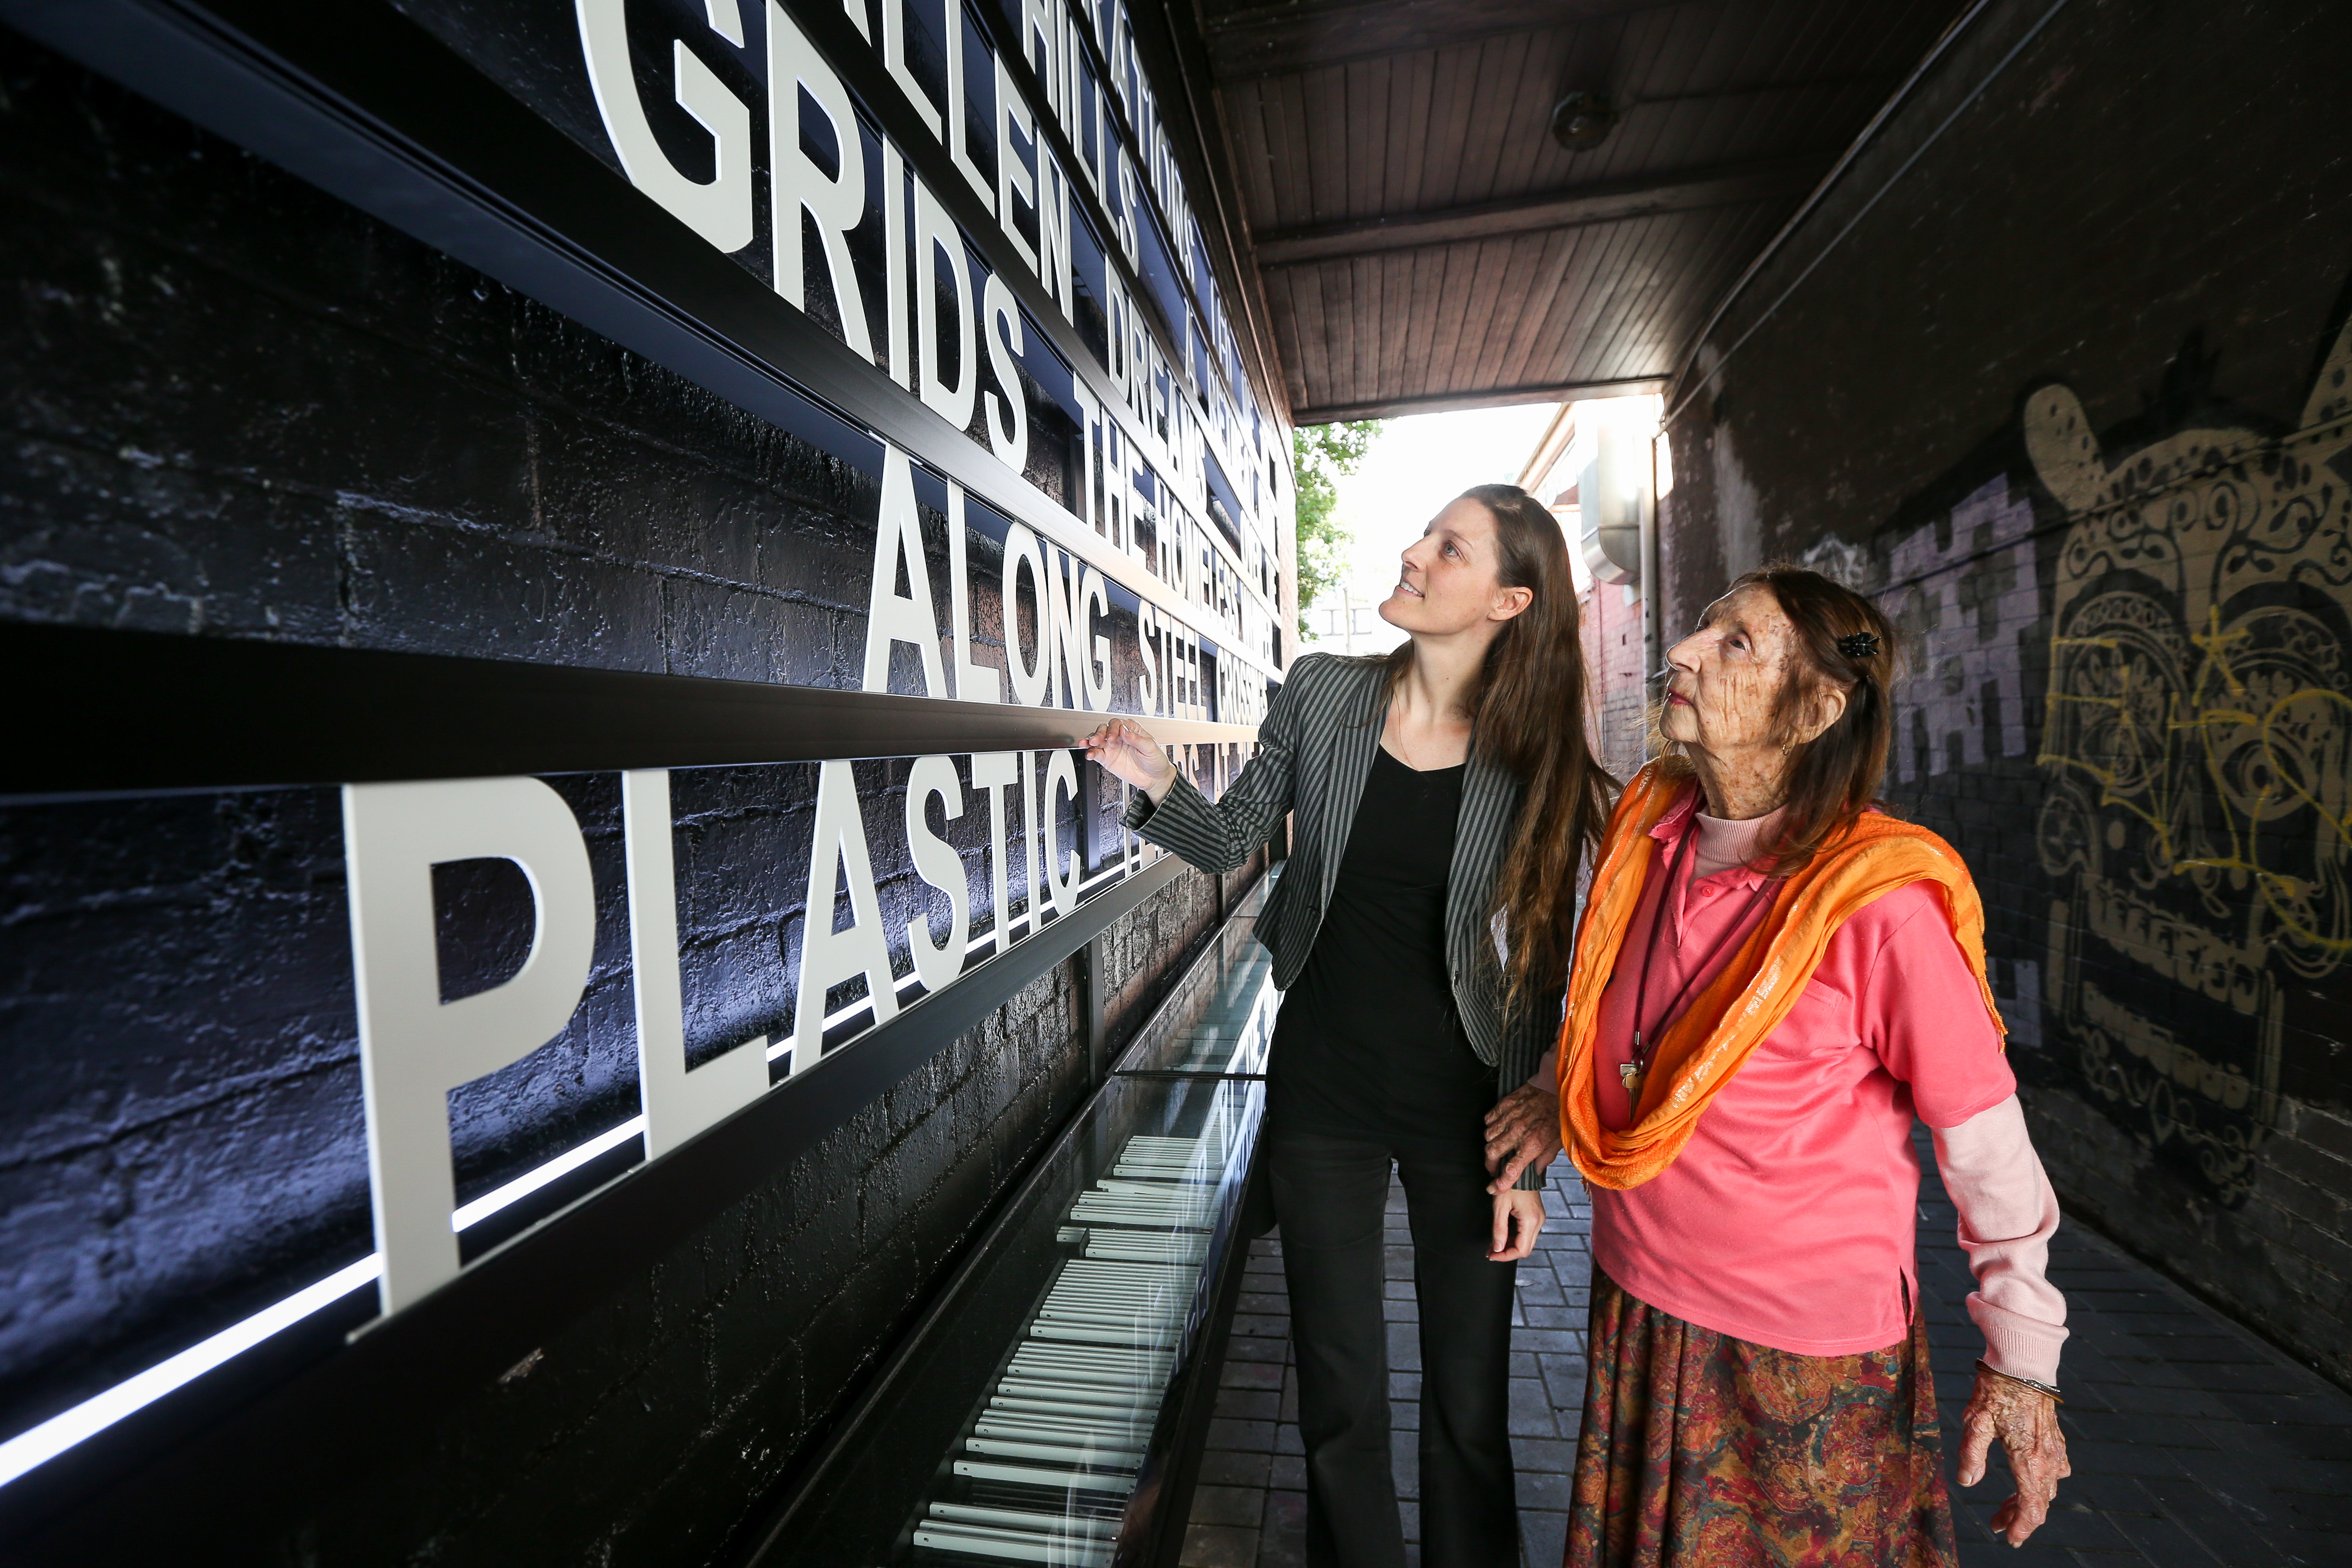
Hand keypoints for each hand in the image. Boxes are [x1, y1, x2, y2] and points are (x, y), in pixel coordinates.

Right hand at [1084, 718, 1176, 800]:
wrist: (1154, 778)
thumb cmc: (1155, 760)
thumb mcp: (1150, 748)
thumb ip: (1136, 739)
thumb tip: (1124, 730)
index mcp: (1131, 730)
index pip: (1117, 724)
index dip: (1113, 729)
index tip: (1113, 737)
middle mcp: (1119, 736)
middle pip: (1104, 729)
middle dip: (1098, 734)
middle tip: (1097, 740)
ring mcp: (1112, 747)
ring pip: (1097, 740)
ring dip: (1089, 741)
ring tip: (1086, 744)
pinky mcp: (1107, 758)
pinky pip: (1096, 753)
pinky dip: (1091, 753)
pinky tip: (1089, 754)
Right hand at [1483, 1083, 1562, 1194]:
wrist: (1559, 1087)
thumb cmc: (1561, 1115)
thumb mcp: (1559, 1142)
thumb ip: (1545, 1158)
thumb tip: (1536, 1171)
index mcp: (1532, 1144)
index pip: (1512, 1169)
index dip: (1501, 1182)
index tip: (1495, 1188)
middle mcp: (1517, 1132)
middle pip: (1492, 1153)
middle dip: (1490, 1164)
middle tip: (1493, 1167)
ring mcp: (1509, 1117)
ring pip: (1488, 1136)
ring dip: (1491, 1144)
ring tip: (1497, 1147)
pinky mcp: (1505, 1104)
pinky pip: (1489, 1119)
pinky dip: (1490, 1126)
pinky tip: (1498, 1128)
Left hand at [1488, 1189, 1543, 1260]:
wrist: (1522, 1169)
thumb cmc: (1511, 1184)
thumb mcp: (1500, 1206)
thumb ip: (1499, 1229)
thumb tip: (1497, 1248)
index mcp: (1531, 1221)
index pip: (1521, 1250)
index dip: (1505, 1256)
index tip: (1492, 1255)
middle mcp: (1539, 1222)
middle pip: (1525, 1249)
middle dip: (1507, 1253)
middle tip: (1491, 1252)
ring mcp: (1539, 1219)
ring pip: (1526, 1242)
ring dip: (1510, 1246)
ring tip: (1494, 1245)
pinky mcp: (1536, 1216)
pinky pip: (1527, 1233)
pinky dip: (1515, 1238)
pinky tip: (1503, 1236)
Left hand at [1957, 1367, 2069, 1544]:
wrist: (2022, 1362)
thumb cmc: (1996, 1390)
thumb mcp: (1975, 1422)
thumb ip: (1971, 1455)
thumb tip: (1967, 1482)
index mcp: (2028, 1459)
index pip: (2031, 1507)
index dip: (2022, 1527)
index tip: (2009, 1539)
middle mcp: (2048, 1458)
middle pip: (2039, 1501)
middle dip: (2018, 1516)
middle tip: (1997, 1523)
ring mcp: (2055, 1448)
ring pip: (2046, 1487)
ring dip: (2026, 1500)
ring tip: (2003, 1505)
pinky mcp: (2055, 1439)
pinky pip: (2054, 1470)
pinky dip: (2038, 1482)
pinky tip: (2024, 1478)